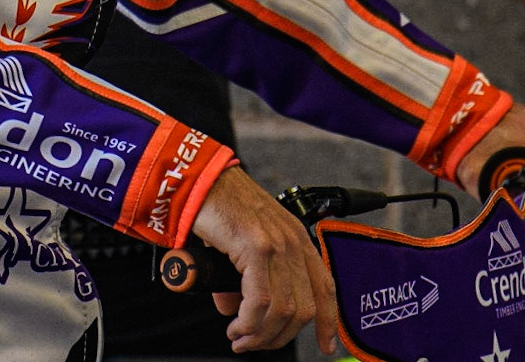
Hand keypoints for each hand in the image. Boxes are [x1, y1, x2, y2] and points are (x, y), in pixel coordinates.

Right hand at [189, 166, 339, 354]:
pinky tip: (235, 325)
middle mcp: (292, 241)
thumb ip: (243, 279)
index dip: (328, 321)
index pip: (325, 286)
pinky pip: (260, 301)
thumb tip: (235, 309)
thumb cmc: (215, 204)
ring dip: (260, 334)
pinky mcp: (256, 246)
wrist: (196, 178)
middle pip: (305, 308)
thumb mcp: (239, 244)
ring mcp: (277, 243)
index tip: (325, 346)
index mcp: (295, 238)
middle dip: (279, 337)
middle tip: (253, 344)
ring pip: (284, 310)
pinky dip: (248, 322)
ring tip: (239, 337)